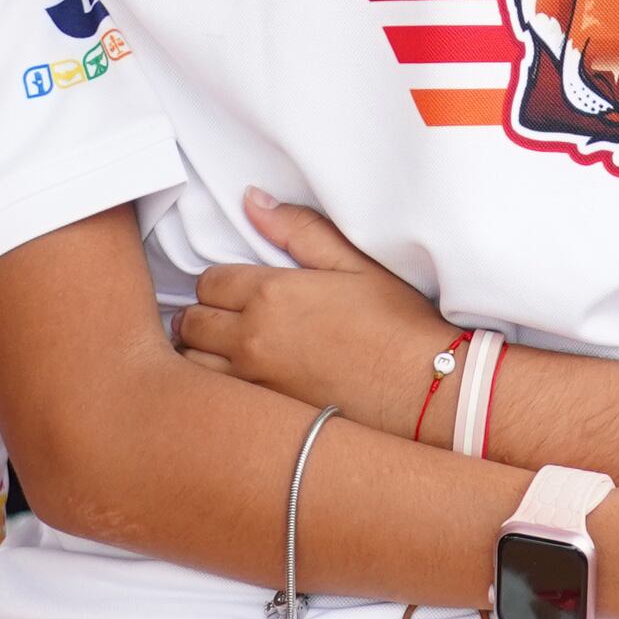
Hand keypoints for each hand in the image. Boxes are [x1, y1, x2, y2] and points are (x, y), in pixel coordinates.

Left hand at [176, 194, 456, 423]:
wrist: (426, 389)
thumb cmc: (397, 323)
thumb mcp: (353, 263)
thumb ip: (297, 229)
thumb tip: (252, 200)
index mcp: (270, 294)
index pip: (209, 282)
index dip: (219, 283)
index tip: (235, 291)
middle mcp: (252, 340)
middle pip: (192, 322)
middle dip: (202, 316)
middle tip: (223, 320)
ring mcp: (255, 383)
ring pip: (194, 366)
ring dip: (201, 355)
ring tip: (222, 354)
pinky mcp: (266, 418)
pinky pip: (217, 401)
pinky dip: (216, 391)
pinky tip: (236, 388)